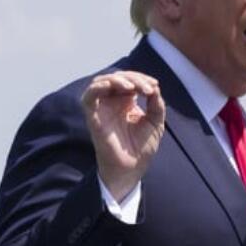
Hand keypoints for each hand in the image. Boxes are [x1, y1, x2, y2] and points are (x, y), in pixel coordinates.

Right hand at [81, 71, 165, 201]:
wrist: (132, 167)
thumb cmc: (142, 147)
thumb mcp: (156, 122)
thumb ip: (156, 104)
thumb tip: (154, 87)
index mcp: (125, 102)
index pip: (129, 80)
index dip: (141, 79)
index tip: (154, 86)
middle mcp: (112, 102)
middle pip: (117, 78)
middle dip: (134, 78)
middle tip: (147, 88)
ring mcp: (102, 108)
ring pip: (102, 81)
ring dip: (118, 80)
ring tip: (133, 87)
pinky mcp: (93, 116)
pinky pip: (89, 96)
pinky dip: (100, 86)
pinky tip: (116, 87)